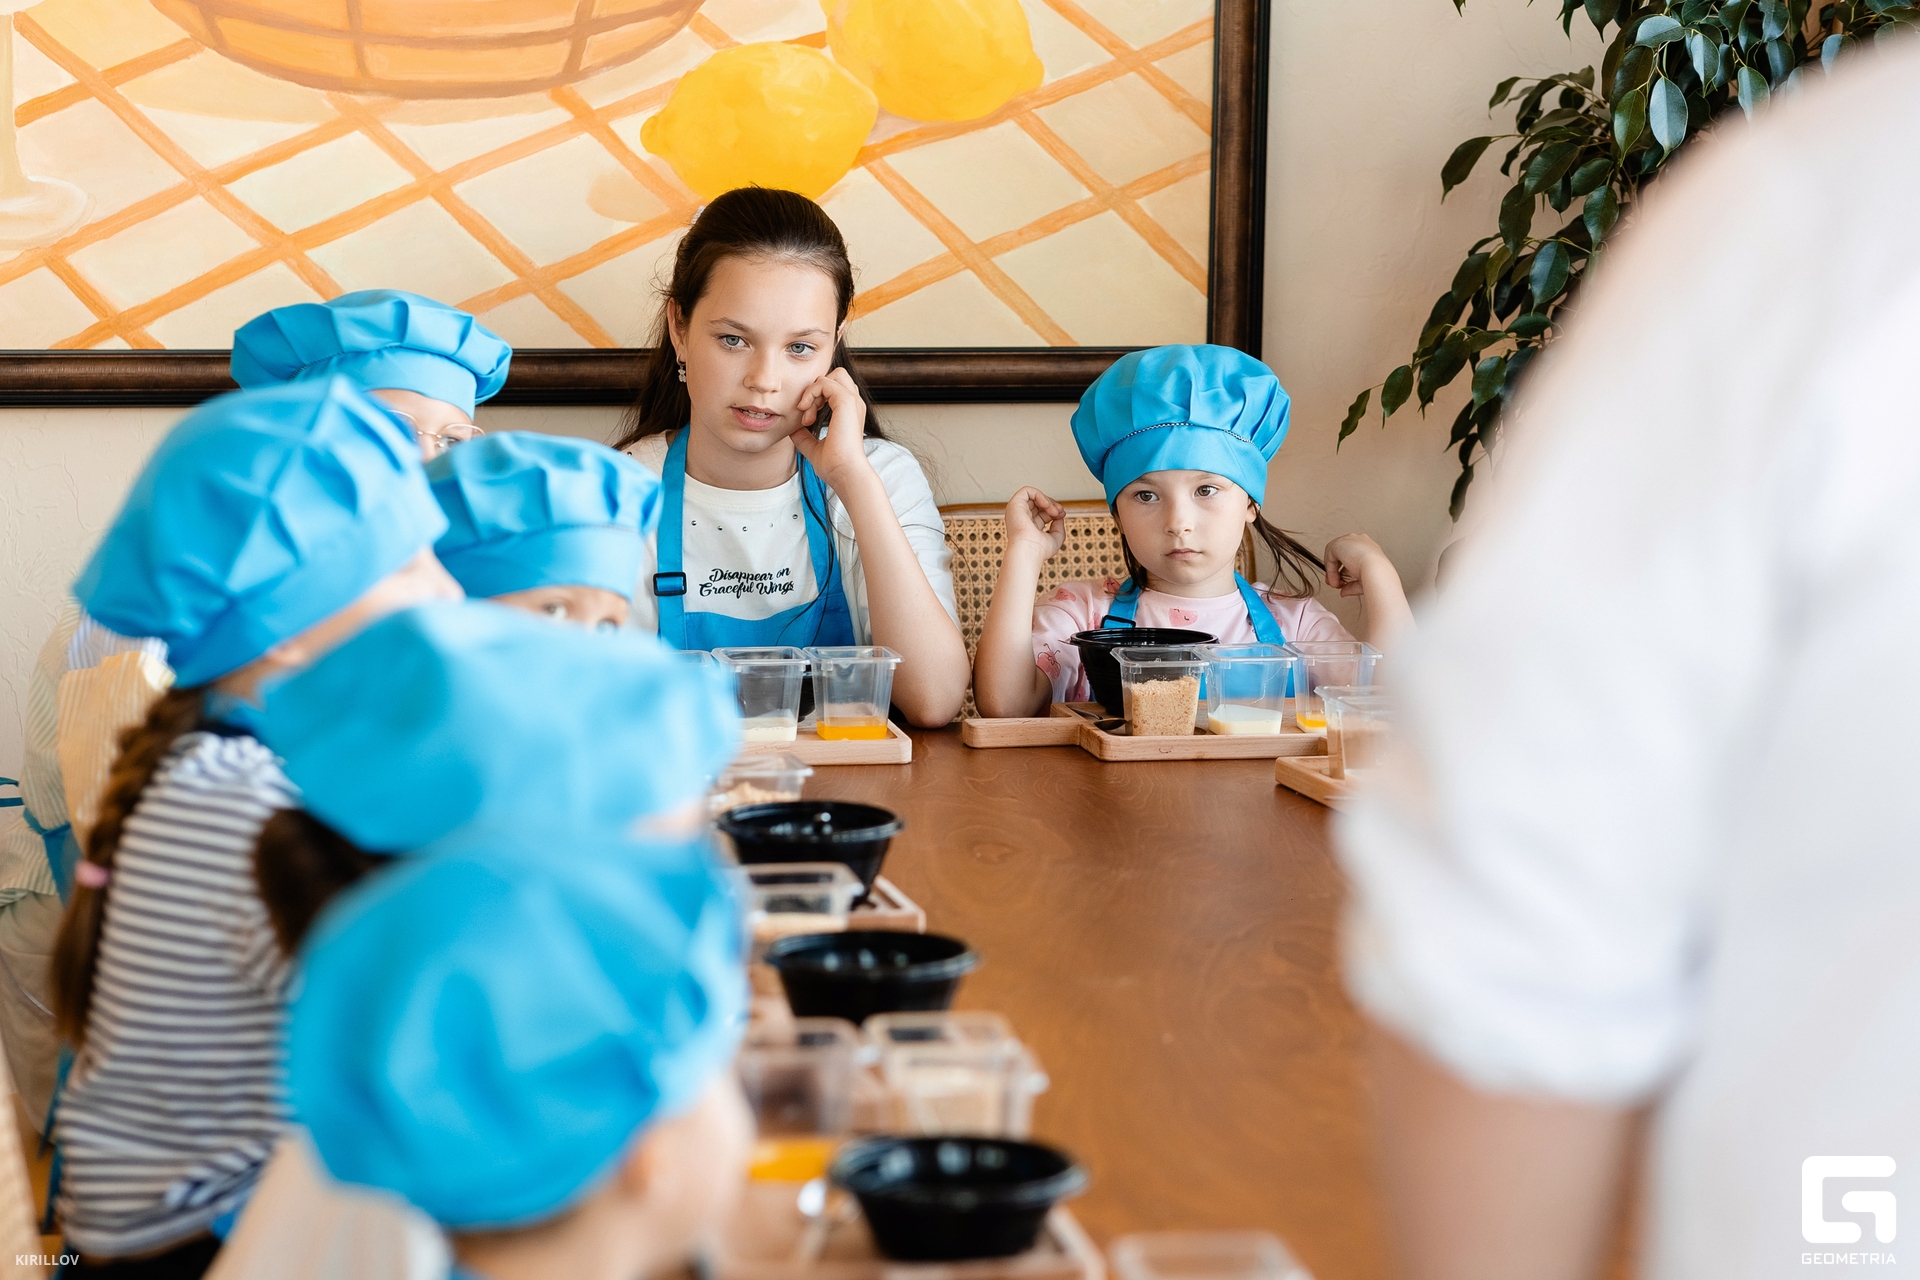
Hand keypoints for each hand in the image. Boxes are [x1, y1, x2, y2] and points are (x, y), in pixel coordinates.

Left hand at [790, 367, 871, 489]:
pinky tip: (806, 412)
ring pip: (831, 375)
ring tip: (806, 413)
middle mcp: (854, 404)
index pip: (833, 389)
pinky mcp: (846, 401)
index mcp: (850, 412)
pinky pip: (824, 382)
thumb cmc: (834, 465)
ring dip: (812, 391)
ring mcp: (852, 401)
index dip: (816, 398)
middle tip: (807, 411)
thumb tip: (792, 429)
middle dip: (817, 388)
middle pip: (836, 375)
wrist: (845, 473)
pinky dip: (810, 393)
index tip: (806, 421)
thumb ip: (804, 436)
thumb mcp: (814, 448)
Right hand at [1004, 486, 1066, 560]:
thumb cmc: (1039, 550)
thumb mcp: (1056, 538)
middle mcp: (1022, 518)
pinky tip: (1046, 504)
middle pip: (1039, 503)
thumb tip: (1059, 517)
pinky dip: (1039, 495)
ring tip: (1054, 510)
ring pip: (1034, 496)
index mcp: (1029, 526)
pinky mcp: (1014, 504)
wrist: (1029, 551)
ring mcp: (1017, 511)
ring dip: (1047, 500)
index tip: (1062, 514)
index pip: (1042, 511)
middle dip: (1053, 504)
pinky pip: (1027, 491)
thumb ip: (1059, 527)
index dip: (1054, 509)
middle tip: (1060, 512)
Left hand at [1325, 533, 1388, 597]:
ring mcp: (1349, 540)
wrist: (1377, 570)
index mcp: (1369, 547)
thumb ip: (1351, 585)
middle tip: (1335, 583)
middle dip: (1336, 570)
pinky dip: (1330, 570)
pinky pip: (1330, 557)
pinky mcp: (1339, 543)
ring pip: (1334, 555)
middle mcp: (1360, 541)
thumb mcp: (1363, 582)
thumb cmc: (1377, 576)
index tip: (1342, 581)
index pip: (1353, 555)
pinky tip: (1335, 580)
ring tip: (1336, 584)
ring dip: (1333, 572)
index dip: (1345, 569)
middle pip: (1342, 554)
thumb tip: (1343, 592)